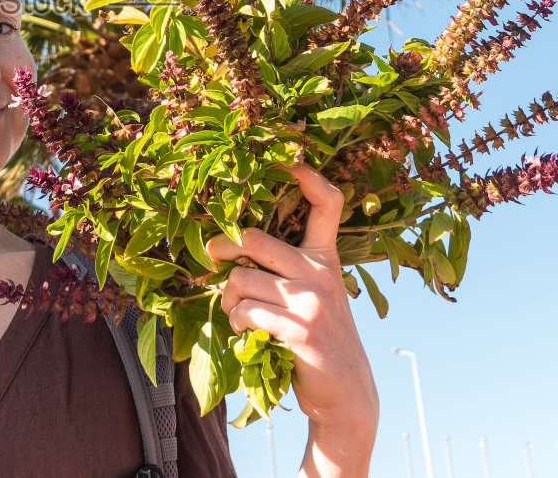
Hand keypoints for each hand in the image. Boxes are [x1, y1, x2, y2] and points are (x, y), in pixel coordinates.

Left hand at [207, 162, 378, 468]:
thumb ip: (291, 269)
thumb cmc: (320, 341)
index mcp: (326, 258)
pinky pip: (246, 311)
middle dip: (220, 247)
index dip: (304, 175)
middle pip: (253, 239)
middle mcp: (321, 273)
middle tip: (211, 258)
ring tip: (234, 312)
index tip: (284, 161)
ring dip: (226, 298)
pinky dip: (236, 320)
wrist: (346, 396)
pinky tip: (244, 330)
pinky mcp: (300, 330)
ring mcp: (312, 301)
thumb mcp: (318, 296)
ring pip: (240, 280)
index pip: (326, 203)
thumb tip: (233, 246)